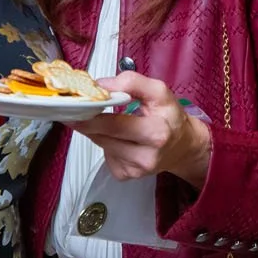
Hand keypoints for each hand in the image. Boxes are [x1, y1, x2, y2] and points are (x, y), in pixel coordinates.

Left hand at [73, 72, 211, 185]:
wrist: (183, 146)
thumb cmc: (170, 117)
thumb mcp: (159, 91)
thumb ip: (132, 82)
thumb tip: (102, 85)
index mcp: (156, 133)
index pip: (114, 124)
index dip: (92, 114)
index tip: (76, 105)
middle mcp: (146, 156)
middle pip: (102, 136)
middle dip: (86, 121)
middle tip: (74, 109)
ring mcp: (135, 169)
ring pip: (100, 145)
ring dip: (97, 131)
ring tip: (106, 121)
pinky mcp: (126, 175)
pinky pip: (105, 156)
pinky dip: (106, 144)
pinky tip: (118, 138)